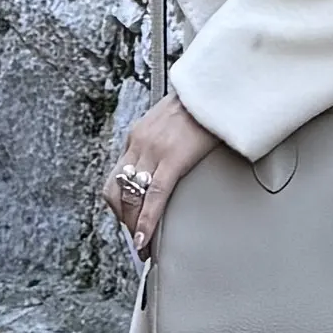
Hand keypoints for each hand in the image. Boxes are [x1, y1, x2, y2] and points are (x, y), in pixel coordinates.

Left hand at [102, 94, 218, 256]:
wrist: (216, 88)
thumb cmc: (201, 105)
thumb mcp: (171, 121)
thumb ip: (163, 141)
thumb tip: (167, 162)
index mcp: (137, 135)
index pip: (117, 178)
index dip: (119, 205)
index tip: (127, 222)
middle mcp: (138, 143)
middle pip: (117, 191)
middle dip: (124, 219)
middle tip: (135, 239)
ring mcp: (152, 150)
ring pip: (131, 197)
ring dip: (133, 225)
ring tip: (142, 245)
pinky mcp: (172, 158)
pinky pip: (154, 196)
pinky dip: (147, 221)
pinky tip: (146, 238)